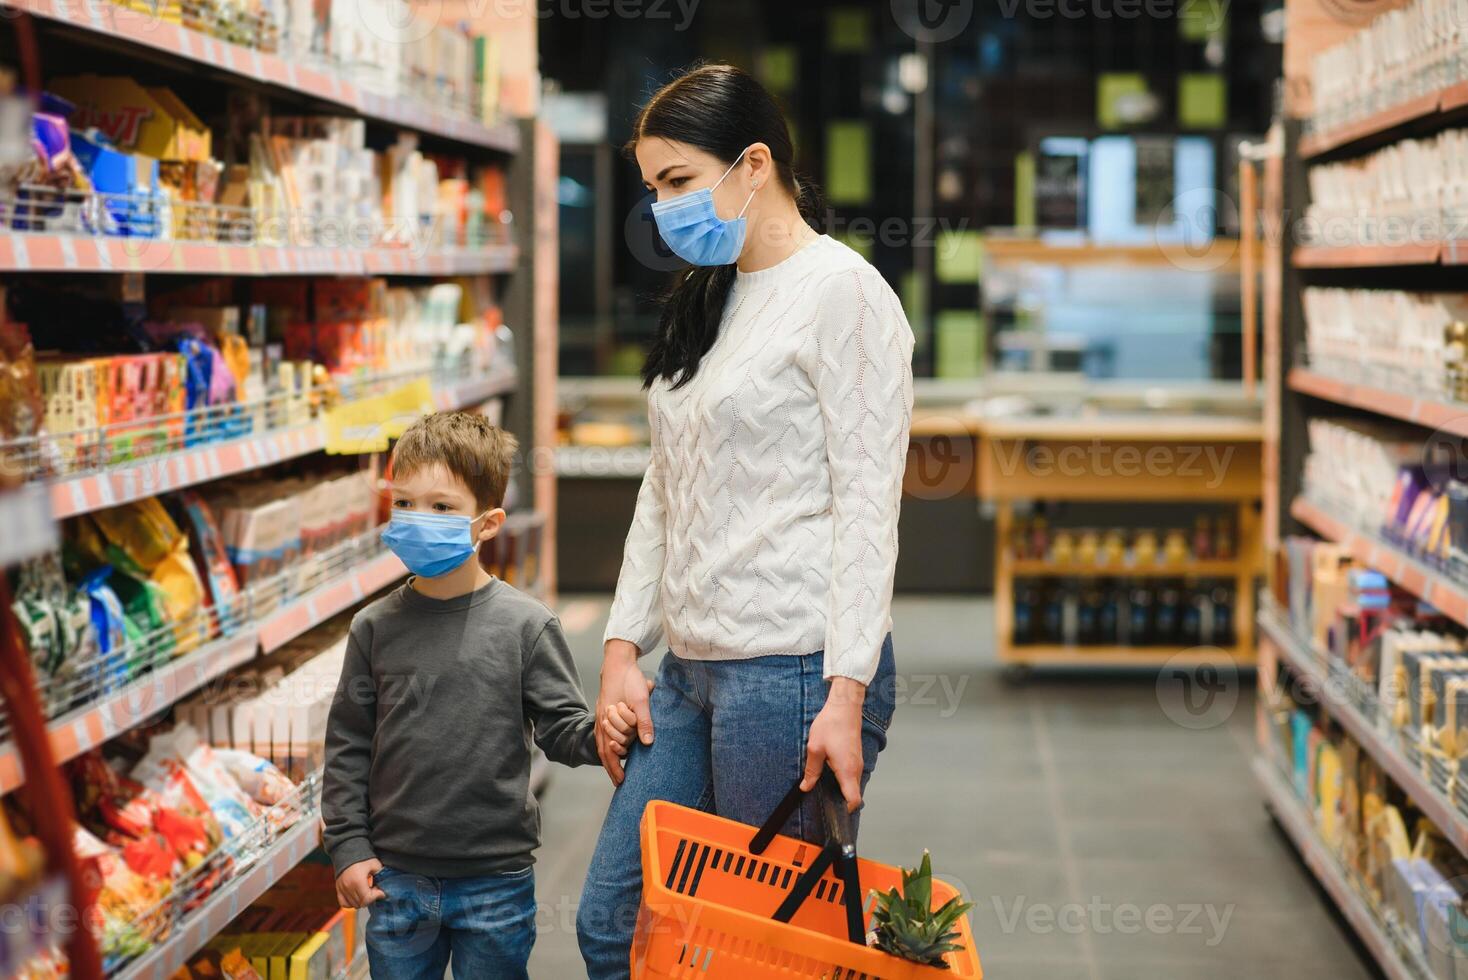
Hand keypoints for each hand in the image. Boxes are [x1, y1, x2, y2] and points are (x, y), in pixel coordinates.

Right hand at [336, 858, 384, 907]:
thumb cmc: (362, 857)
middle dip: (371, 898)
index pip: (367, 899)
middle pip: (361, 903)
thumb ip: (381, 876)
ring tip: (367, 891)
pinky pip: (344, 904)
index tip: (381, 891)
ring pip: (354, 905)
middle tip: (375, 889)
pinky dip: (352, 903)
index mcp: (357, 881)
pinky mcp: (338, 889)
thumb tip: (386, 886)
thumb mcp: (375, 865)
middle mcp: (348, 887)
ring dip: (363, 900)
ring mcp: (342, 889)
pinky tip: (358, 896)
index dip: (377, 896)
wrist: (347, 851)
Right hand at [596, 640, 654, 785]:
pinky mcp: (603, 711)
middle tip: (619, 781)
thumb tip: (648, 743)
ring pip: (601, 743)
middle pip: (603, 750)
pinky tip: (613, 748)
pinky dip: (606, 745)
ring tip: (616, 769)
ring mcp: (600, 716)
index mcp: (608, 720)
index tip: (622, 780)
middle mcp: (601, 721)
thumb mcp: (641, 700)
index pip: (608, 751)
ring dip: (609, 757)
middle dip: (611, 767)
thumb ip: (644, 722)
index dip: (615, 767)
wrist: (618, 662)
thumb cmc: (629, 679)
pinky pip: (602, 734)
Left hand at [801, 678, 866, 811]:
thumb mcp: (815, 748)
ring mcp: (858, 762)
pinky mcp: (856, 756)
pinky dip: (843, 778)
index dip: (845, 810)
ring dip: (841, 788)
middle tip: (822, 800)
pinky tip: (829, 771)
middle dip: (840, 800)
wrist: (844, 706)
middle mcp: (856, 769)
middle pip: (853, 794)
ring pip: (852, 784)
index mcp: (846, 770)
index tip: (832, 812)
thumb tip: (806, 787)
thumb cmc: (831, 724)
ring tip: (823, 785)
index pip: (854, 800)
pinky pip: (851, 774)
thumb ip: (811, 770)